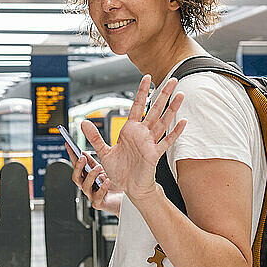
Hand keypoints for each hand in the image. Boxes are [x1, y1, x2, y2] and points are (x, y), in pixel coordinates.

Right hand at [65, 144, 122, 214]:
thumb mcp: (102, 170)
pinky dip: (102, 188)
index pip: (76, 165)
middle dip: (78, 167)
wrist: (123, 200)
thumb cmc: (113, 185)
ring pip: (85, 186)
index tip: (68, 144)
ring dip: (91, 175)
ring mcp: (92, 195)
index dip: (71, 155)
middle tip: (82, 158)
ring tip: (99, 168)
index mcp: (87, 177)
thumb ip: (92, 162)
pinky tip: (107, 181)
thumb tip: (83, 152)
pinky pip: (98, 196)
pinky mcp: (99, 202)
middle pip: (76, 177)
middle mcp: (87, 186)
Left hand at [82, 75, 186, 202]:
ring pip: (163, 122)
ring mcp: (150, 142)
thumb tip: (83, 122)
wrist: (128, 188)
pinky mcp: (155, 154)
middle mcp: (142, 134)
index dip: (142, 92)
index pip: (138, 106)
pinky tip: (183, 122)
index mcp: (130, 130)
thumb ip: (95, 136)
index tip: (147, 78)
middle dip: (163, 94)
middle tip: (172, 80)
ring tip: (180, 95)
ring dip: (172, 109)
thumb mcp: (103, 152)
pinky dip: (175, 132)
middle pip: (154, 110)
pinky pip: (166, 141)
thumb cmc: (120, 171)